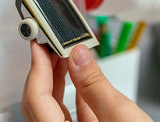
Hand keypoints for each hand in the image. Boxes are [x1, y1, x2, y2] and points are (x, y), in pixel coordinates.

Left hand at [21, 43, 151, 121]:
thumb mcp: (122, 115)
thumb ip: (95, 84)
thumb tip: (78, 56)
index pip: (36, 99)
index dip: (37, 68)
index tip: (38, 46)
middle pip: (39, 105)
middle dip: (44, 72)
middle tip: (49, 46)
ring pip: (53, 111)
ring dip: (58, 81)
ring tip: (64, 56)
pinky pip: (71, 118)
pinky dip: (74, 97)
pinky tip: (81, 80)